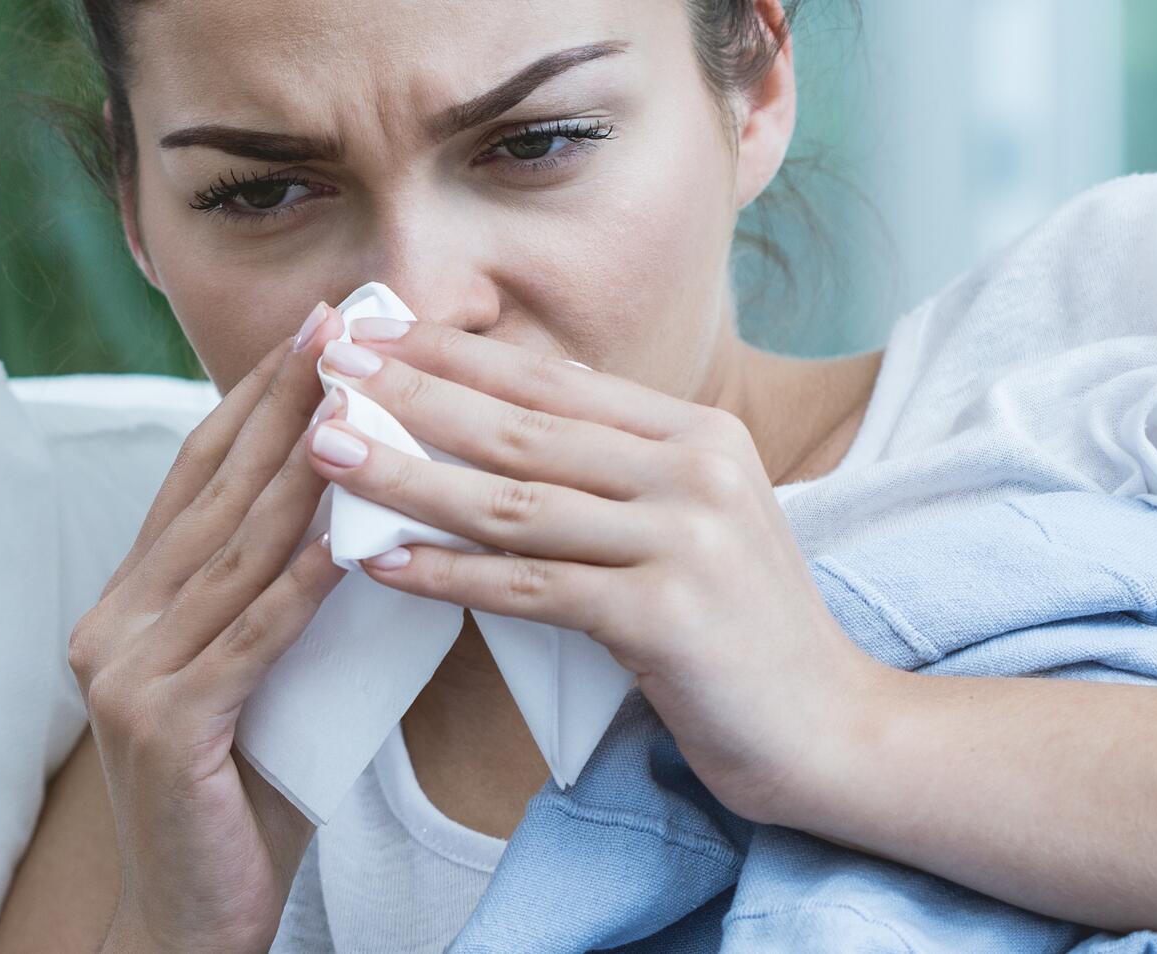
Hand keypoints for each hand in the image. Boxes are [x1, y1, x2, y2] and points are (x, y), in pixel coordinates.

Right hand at [67, 302, 348, 951]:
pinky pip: (250, 637)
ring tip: (364, 399)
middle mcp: (111, 624)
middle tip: (346, 327)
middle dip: (285, 403)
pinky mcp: (165, 728)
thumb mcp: (253, 680)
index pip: (195, 475)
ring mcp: (128, 674)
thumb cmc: (240, 802)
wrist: (192, 922)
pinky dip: (304, 580)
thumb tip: (360, 513)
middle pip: (213, 493)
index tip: (318, 329)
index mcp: (126, 604)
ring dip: (306, 469)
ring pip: (235, 552)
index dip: (255, 397)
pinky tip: (353, 533)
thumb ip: (273, 603)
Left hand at [301, 318, 874, 825]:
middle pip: (522, 426)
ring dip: (406, 476)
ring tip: (326, 455)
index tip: (373, 330)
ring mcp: (682, 539)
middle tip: (325, 371)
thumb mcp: (692, 522)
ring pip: (511, 501)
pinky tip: (382, 563)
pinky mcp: (662, 616)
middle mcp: (694, 470)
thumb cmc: (743, 634)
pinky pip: (527, 588)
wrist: (832, 731)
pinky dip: (447, 574)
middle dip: (412, 394)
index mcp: (699, 433)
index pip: (553, 380)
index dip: (457, 352)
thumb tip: (494, 418)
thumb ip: (615, 469)